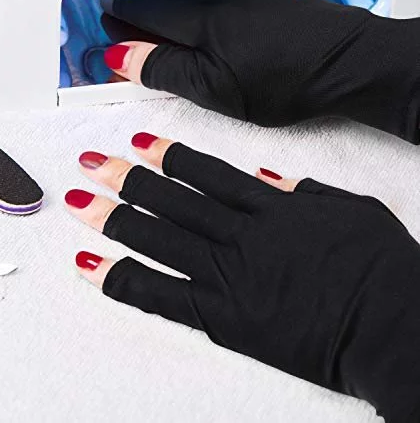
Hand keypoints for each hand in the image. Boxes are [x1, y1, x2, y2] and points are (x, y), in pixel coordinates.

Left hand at [65, 133, 419, 421]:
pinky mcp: (223, 318)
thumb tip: (265, 175)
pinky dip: (124, 280)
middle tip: (94, 163)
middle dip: (127, 178)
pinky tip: (91, 266)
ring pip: (158, 239)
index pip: (206, 173)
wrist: (395, 325)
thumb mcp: (349, 208)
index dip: (168, 156)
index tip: (140, 143)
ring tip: (79, 200)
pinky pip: (162, 295)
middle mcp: (241, 234)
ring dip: (114, 217)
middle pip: (171, 200)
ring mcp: (228, 275)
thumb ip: (300, 191)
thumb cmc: (382, 266)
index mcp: (271, 206)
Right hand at [100, 0, 419, 143]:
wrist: (342, 62)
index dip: (121, 14)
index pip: (146, 11)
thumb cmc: (282, 83)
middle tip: (123, 11)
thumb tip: (123, 55)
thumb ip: (166, 71)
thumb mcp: (215, 92)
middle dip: (138, 0)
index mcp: (200, 24)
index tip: (107, 17)